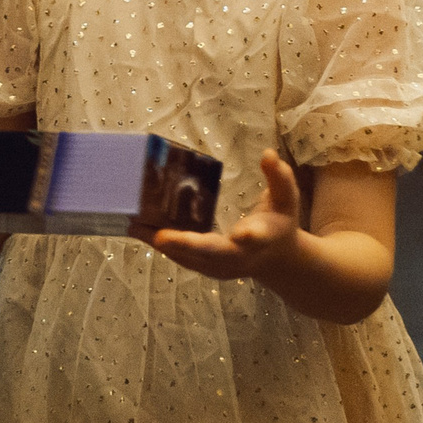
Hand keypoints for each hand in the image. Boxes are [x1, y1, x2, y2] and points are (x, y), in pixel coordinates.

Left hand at [137, 149, 304, 280]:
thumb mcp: (287, 199)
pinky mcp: (207, 268)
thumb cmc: (280, 223)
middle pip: (213, 254)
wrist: (276, 260)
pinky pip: (182, 258)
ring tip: (136, 227)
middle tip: (159, 236)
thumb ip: (279, 177)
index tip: (241, 234)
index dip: (249, 236)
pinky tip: (139, 230)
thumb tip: (269, 154)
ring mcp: (221, 267)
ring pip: (191, 259)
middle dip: (187, 246)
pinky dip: (162, 245)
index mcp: (262, 238)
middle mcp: (240, 257)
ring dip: (164, 245)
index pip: (257, 237)